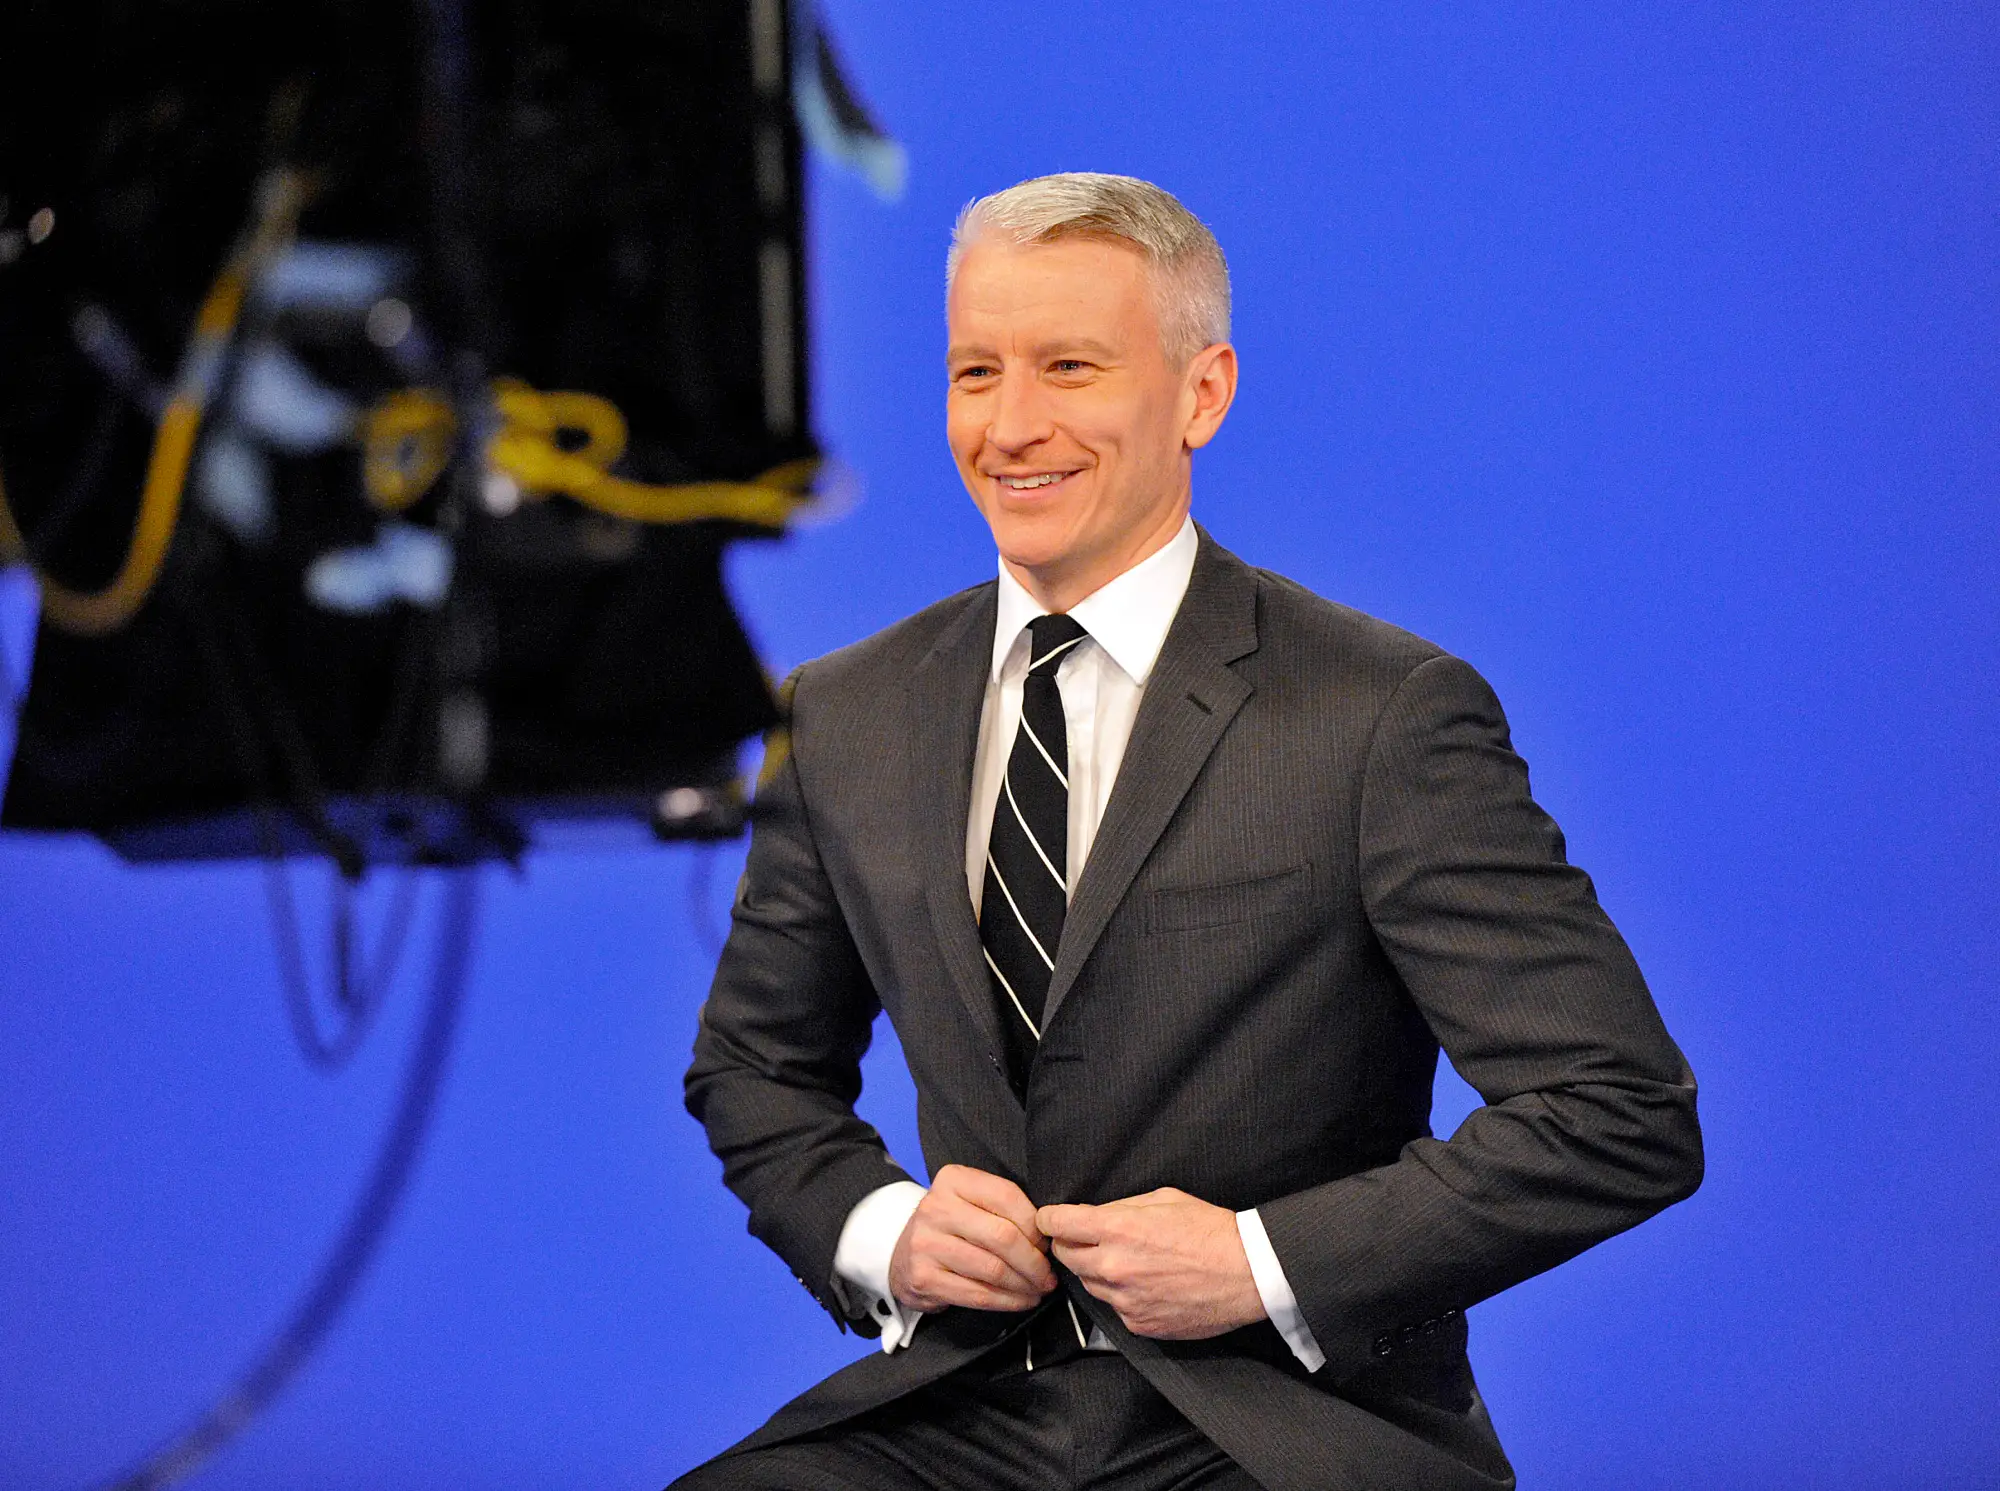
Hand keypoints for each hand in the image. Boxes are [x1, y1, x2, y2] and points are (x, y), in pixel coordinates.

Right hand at [889, 1164, 1056, 1314]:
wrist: (902, 1254)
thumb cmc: (950, 1227)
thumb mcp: (970, 1201)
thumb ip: (1002, 1208)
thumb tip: (1048, 1234)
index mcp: (953, 1180)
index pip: (1007, 1196)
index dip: (1035, 1225)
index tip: (1047, 1243)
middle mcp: (936, 1208)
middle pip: (1003, 1236)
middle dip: (1034, 1261)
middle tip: (1048, 1275)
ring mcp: (927, 1244)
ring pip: (993, 1269)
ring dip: (1025, 1285)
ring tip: (1038, 1289)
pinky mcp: (924, 1277)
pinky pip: (978, 1295)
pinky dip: (1007, 1301)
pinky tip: (1021, 1300)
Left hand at [1037, 1188, 1265, 1339]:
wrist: (1247, 1273)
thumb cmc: (1209, 1230)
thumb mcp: (1163, 1199)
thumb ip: (1121, 1208)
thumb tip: (1094, 1215)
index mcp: (1117, 1230)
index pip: (1057, 1224)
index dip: (1050, 1218)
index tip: (1051, 1219)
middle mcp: (1113, 1267)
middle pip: (1064, 1256)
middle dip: (1069, 1244)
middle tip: (1084, 1238)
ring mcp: (1124, 1300)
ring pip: (1087, 1284)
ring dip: (1094, 1271)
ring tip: (1123, 1260)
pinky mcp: (1138, 1324)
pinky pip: (1114, 1307)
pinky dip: (1120, 1295)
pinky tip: (1143, 1284)